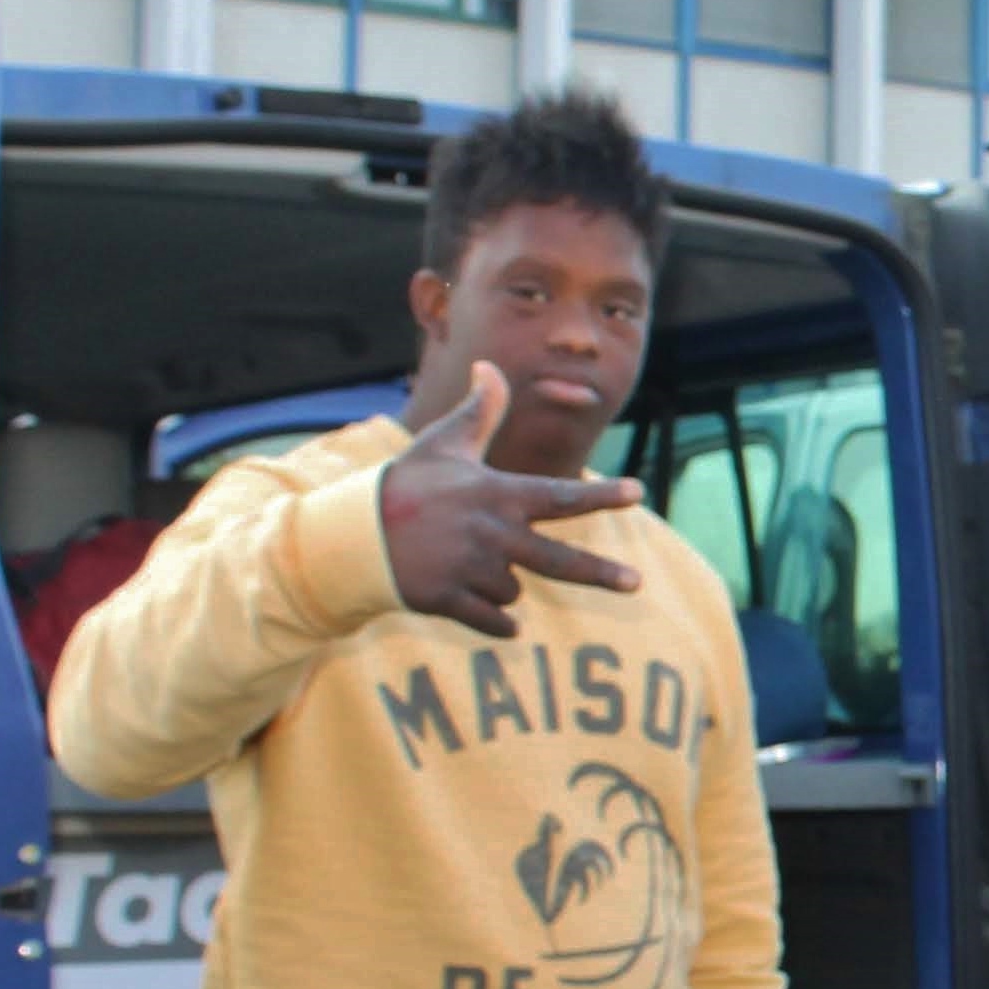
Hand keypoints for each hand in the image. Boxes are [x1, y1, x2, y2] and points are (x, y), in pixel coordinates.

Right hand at [380, 362, 644, 638]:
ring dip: (502, 583)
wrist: (350, 534)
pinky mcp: (447, 599)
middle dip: (601, 574)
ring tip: (465, 562)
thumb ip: (478, 411)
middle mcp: (490, 534)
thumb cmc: (405, 484)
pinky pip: (494, 620)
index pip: (560, 496)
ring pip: (514, 589)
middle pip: (558, 561)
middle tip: (636, 583)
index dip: (601, 495)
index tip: (638, 492)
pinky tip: (493, 617)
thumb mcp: (443, 444)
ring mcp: (469, 569)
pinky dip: (497, 622)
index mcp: (496, 494)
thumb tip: (488, 366)